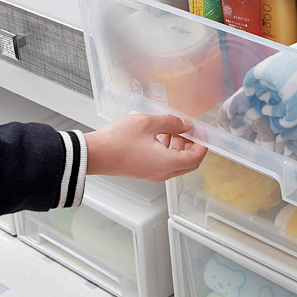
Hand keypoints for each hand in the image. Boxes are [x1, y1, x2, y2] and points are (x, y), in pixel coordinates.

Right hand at [84, 114, 207, 181]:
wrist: (94, 154)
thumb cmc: (117, 141)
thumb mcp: (148, 123)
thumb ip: (171, 122)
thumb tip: (184, 123)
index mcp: (167, 163)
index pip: (196, 158)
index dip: (202, 143)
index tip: (201, 131)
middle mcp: (162, 172)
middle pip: (188, 162)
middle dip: (192, 145)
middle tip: (189, 129)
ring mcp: (152, 173)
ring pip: (176, 162)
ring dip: (179, 146)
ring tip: (172, 128)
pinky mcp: (144, 170)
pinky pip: (164, 162)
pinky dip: (167, 149)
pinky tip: (159, 133)